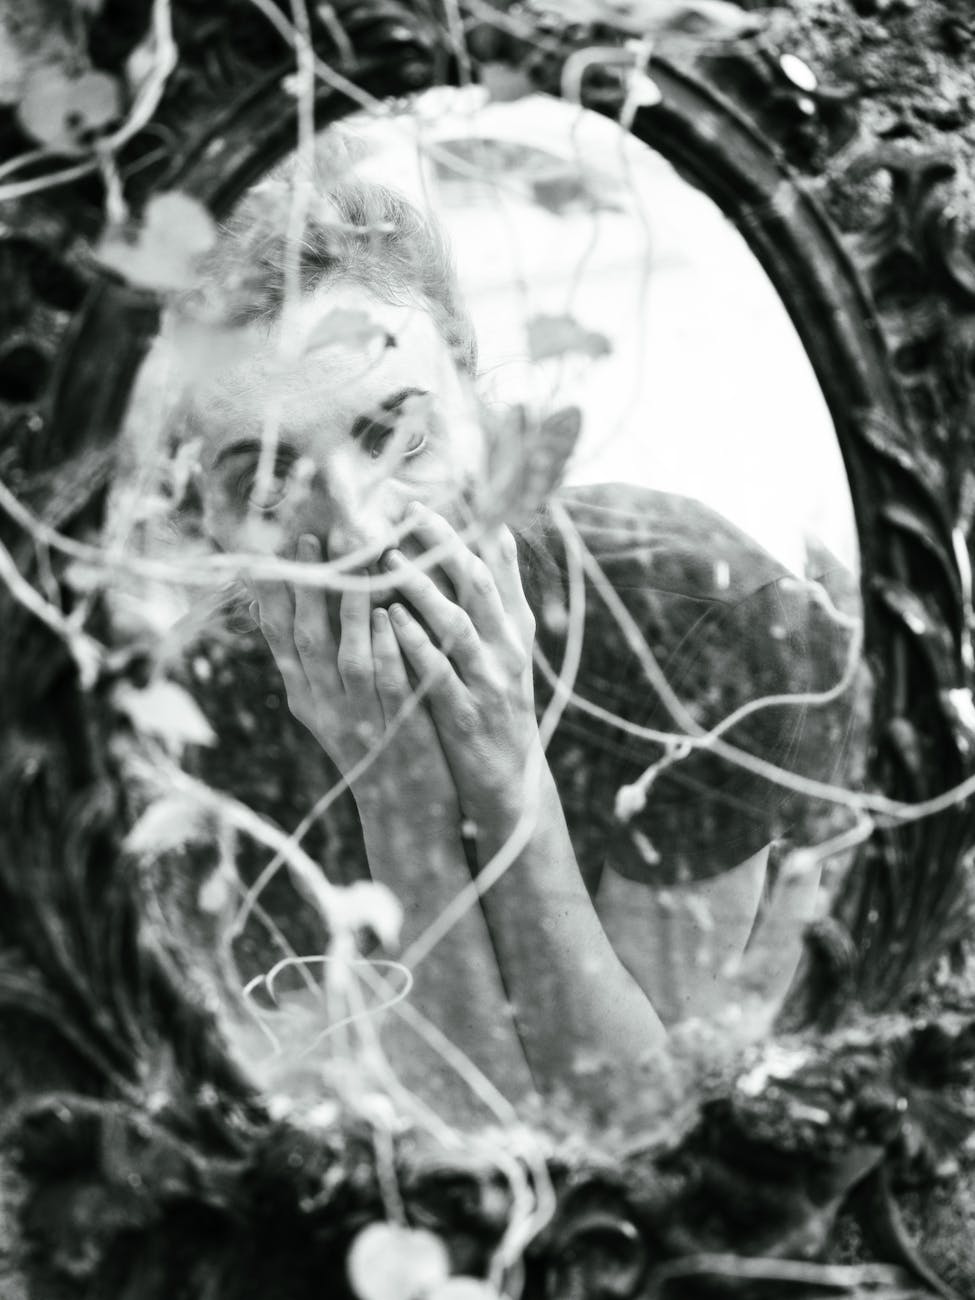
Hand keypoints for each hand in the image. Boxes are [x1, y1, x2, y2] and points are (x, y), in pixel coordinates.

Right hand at [251, 535, 458, 825]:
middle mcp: (323, 705)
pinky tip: (385, 611)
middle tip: (308, 536)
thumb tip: (281, 608)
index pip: (278, 636)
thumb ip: (312, 662)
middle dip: (305, 585)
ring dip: (347, 602)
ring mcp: (359, 717)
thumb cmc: (373, 745)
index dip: (270, 593)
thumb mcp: (331, 706)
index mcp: (304, 696)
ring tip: (353, 556)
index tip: (264, 549)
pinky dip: (383, 644)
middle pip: (305, 637)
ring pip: (345, 653)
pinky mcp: (397, 726)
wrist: (404, 812)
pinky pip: (387, 679)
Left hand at [384, 503, 540, 825]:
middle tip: (409, 511)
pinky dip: (416, 645)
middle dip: (444, 546)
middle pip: (477, 586)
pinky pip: (439, 673)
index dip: (471, 527)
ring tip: (388, 558)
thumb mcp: (508, 650)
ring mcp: (488, 684)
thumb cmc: (499, 706)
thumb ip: (500, 596)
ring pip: (456, 625)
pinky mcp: (465, 716)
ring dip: (423, 590)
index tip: (443, 491)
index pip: (497, 567)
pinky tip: (391, 620)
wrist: (510, 781)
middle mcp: (506, 651)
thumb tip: (496, 532)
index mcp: (514, 631)